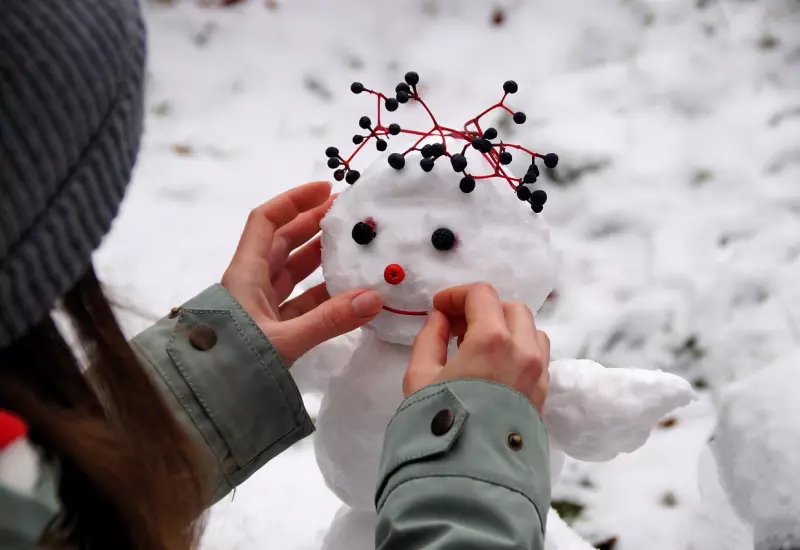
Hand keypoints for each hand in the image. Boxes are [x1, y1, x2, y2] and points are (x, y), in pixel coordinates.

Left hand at [221, 181, 382, 364]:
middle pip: (283, 241)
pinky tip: (348, 292)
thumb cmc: (234, 362)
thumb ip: (329, 320)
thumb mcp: (284, 340)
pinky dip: (322, 294)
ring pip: (293, 271)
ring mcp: (260, 306)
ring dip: (319, 257)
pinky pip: (300, 302)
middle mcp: (251, 283)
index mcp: (245, 273)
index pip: (266, 221)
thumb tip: (374, 298)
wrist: (208, 402)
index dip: (293, 200)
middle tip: (347, 214)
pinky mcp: (271, 328)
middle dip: (313, 224)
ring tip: (352, 246)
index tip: (325, 188)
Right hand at [404, 283, 549, 412]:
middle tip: (456, 326)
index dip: (456, 295)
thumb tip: (440, 319)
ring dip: (505, 327)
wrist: (469, 476)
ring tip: (477, 346)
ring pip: (530, 329)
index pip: (482, 294)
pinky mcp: (543, 393)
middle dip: (482, 308)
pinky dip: (518, 348)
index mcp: (492, 340)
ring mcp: (538, 373)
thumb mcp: (419, 377)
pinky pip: (537, 355)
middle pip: (510, 307)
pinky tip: (494, 367)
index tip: (439, 308)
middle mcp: (522, 351)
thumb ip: (430, 338)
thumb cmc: (438, 426)